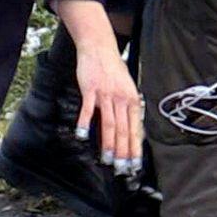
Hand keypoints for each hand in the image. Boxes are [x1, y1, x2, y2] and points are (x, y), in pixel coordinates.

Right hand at [54, 0, 144, 173]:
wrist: (99, 47)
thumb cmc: (112, 69)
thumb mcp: (126, 88)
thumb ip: (128, 108)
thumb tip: (131, 129)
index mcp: (132, 100)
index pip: (135, 128)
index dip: (135, 148)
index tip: (135, 164)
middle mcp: (121, 98)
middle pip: (124, 130)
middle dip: (124, 152)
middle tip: (123, 168)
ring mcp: (106, 94)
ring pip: (109, 123)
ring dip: (108, 143)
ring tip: (108, 159)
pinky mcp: (90, 89)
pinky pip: (88, 109)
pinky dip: (84, 123)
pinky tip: (81, 135)